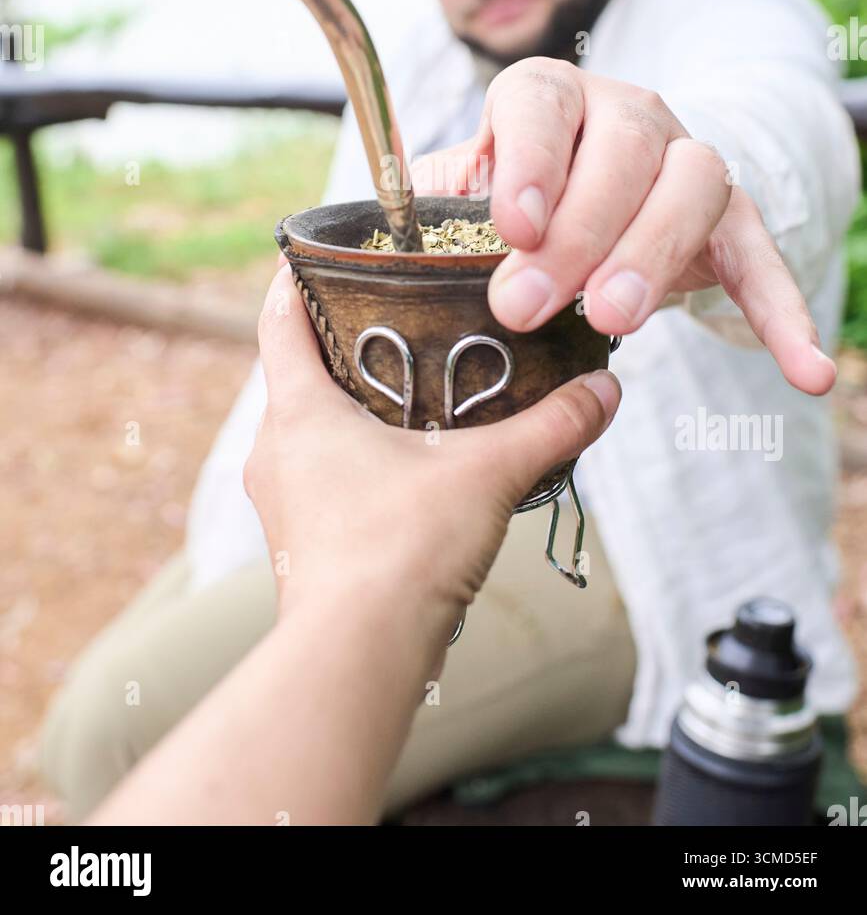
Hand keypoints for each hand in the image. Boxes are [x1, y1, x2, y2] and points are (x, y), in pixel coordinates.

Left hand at [244, 264, 620, 648]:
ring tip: (416, 398)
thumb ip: (549, 428)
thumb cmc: (399, 552)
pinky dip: (357, 463)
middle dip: (344, 347)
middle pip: (297, 376)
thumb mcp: (486, 474)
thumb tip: (605, 392)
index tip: (318, 256)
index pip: (278, 322)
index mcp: (299, 412)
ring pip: (309, 433)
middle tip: (399, 325)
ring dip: (353, 411)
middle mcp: (276, 451)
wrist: (356, 658)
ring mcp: (283, 503)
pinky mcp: (301, 546)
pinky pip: (321, 481)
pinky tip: (411, 473)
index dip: (295, 281)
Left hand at [411, 58, 836, 396]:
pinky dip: (781, 312)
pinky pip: (761, 256)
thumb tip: (349, 263)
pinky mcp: (729, 217)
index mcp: (545, 97)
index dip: (528, 156)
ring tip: (614, 320)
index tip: (510, 224)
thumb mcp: (456, 205)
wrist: (588, 212)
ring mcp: (683, 159)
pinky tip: (801, 368)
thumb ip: (423, 219)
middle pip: (621, 148)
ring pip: (692, 184)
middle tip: (529, 305)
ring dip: (653, 254)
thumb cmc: (506, 214)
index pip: (540, 99)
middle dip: (577, 230)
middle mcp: (623, 114)